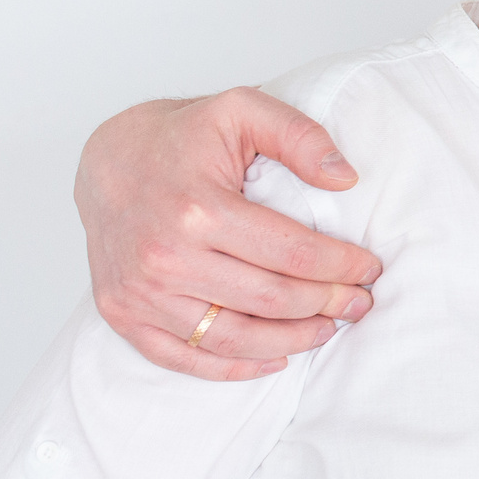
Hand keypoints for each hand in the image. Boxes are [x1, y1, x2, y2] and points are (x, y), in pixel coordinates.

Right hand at [75, 89, 382, 380]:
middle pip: (269, 300)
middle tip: (360, 302)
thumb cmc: (182, 135)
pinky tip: (275, 358)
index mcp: (198, 208)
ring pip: (232, 338)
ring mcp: (139, 291)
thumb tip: (345, 177)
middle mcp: (164, 256)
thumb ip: (298, 136)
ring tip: (328, 329)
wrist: (109, 159)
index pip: (292, 254)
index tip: (370, 269)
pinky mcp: (121, 312)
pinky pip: (184, 358)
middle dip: (327, 305)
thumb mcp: (243, 110)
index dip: (342, 267)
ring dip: (291, 341)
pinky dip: (233, 368)